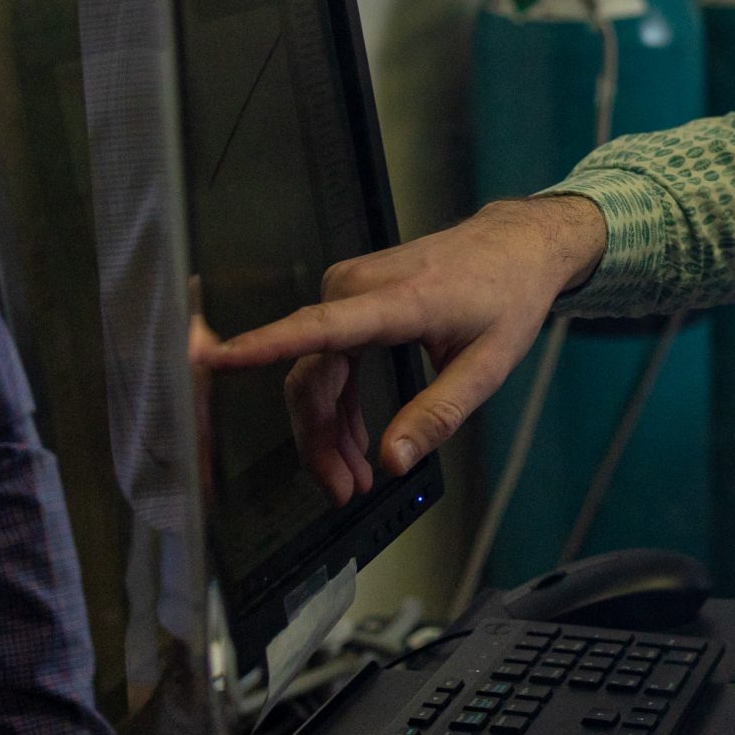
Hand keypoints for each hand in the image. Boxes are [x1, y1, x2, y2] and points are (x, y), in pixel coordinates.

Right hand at [194, 196, 608, 504]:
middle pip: (312, 374)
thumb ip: (439, 414)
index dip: (263, 347)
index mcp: (400, 301)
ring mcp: (352, 285)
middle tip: (343, 490)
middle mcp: (361, 286)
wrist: (519, 244)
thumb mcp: (489, 365)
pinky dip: (338, 400)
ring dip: (328, 427)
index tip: (215, 361)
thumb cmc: (508, 294)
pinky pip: (327, 353)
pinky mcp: (351, 291)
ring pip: (315, 369)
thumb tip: (393, 460)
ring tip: (352, 476)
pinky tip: (355, 437)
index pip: (319, 329)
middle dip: (320, 440)